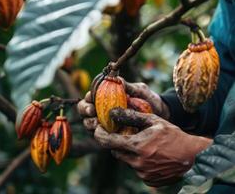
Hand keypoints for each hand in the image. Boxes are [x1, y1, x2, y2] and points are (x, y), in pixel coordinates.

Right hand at [77, 80, 169, 130]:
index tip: (91, 100)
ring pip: (89, 123)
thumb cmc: (150, 100)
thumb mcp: (140, 91)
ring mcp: (106, 122)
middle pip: (85, 109)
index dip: (87, 98)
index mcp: (107, 96)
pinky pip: (100, 135)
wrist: (162, 116)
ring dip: (90, 123)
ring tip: (97, 124)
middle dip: (85, 110)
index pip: (91, 96)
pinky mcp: (111, 134)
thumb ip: (128, 86)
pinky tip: (105, 134)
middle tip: (92, 112)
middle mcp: (103, 109)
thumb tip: (116, 79)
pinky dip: (99, 134)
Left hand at [94, 108, 211, 186]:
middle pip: (116, 152)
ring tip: (145, 146)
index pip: (108, 141)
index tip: (98, 129)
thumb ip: (131, 116)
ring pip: (126, 161)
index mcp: (137, 146)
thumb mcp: (154, 121)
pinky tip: (151, 156)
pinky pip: (136, 169)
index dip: (99, 135)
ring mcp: (142, 173)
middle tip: (127, 136)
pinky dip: (139, 162)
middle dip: (118, 143)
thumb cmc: (173, 136)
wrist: (194, 157)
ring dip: (130, 153)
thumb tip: (113, 112)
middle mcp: (137, 162)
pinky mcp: (148, 180)